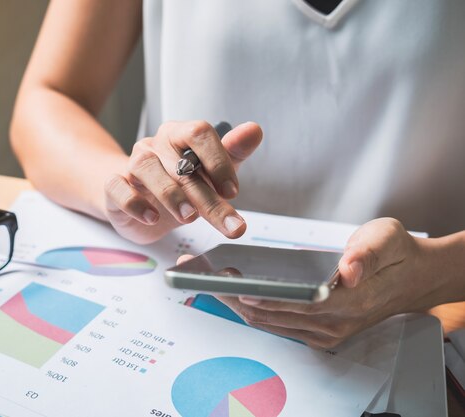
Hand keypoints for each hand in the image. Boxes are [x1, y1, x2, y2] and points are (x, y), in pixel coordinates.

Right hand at [104, 121, 262, 243]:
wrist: (136, 201)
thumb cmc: (176, 183)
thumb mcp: (209, 171)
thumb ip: (232, 153)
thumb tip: (254, 130)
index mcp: (178, 135)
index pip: (198, 132)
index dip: (218, 160)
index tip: (233, 191)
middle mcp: (154, 146)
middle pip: (180, 162)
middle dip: (207, 196)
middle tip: (229, 222)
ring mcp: (131, 165)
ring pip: (146, 168)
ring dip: (171, 195)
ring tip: (189, 217)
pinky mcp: (113, 187)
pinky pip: (118, 188)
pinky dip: (135, 203)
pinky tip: (152, 218)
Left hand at [205, 218, 441, 348]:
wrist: (413, 277)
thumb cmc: (395, 253)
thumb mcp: (385, 239)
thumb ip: (366, 255)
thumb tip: (348, 271)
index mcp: (347, 301)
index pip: (291, 302)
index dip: (256, 294)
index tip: (227, 283)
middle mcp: (333, 324)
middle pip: (270, 314)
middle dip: (232, 295)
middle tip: (200, 275)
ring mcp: (325, 333)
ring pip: (269, 322)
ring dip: (237, 303)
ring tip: (208, 281)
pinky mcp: (319, 333)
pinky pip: (277, 325)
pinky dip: (253, 309)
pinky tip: (234, 292)